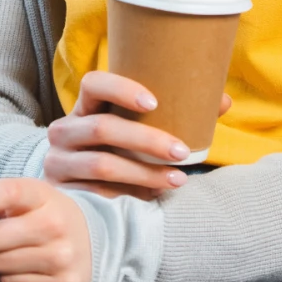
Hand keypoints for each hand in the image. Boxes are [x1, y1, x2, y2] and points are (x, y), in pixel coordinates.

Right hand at [43, 69, 232, 199]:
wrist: (72, 187)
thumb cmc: (115, 149)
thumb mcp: (133, 128)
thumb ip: (174, 113)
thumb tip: (222, 101)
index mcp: (85, 106)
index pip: (94, 83)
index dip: (121, 89)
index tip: (154, 102)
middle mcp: (65, 130)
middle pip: (102, 128)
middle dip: (147, 140)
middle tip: (183, 151)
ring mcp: (59, 163)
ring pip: (102, 165)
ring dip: (144, 173)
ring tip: (178, 178)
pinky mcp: (63, 193)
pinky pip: (97, 194)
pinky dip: (129, 195)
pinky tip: (153, 197)